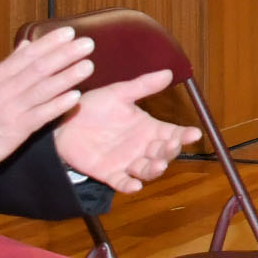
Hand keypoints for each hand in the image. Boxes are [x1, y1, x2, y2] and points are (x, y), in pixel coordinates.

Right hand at [0, 28, 93, 167]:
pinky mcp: (18, 128)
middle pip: (39, 68)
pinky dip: (58, 105)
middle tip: (87, 44)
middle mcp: (6, 88)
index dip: (50, 43)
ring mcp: (13, 107)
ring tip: (88, 66)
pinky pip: (41, 114)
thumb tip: (26, 45)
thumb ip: (10, 64)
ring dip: (67, 76)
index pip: (28, 54)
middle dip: (64, 54)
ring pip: (43, 89)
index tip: (69, 32)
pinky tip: (75, 97)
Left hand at [53, 70, 200, 192]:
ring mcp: (127, 161)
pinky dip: (129, 185)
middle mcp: (142, 146)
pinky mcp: (109, 173)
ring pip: (147, 170)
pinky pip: (122, 182)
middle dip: (170, 151)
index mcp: (148, 127)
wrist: (64, 123)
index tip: (193, 133)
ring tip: (158, 165)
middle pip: (163, 153)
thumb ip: (143, 86)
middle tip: (170, 145)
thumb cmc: (93, 106)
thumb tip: (168, 72)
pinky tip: (135, 185)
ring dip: (154, 169)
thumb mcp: (119, 93)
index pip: (172, 133)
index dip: (184, 134)